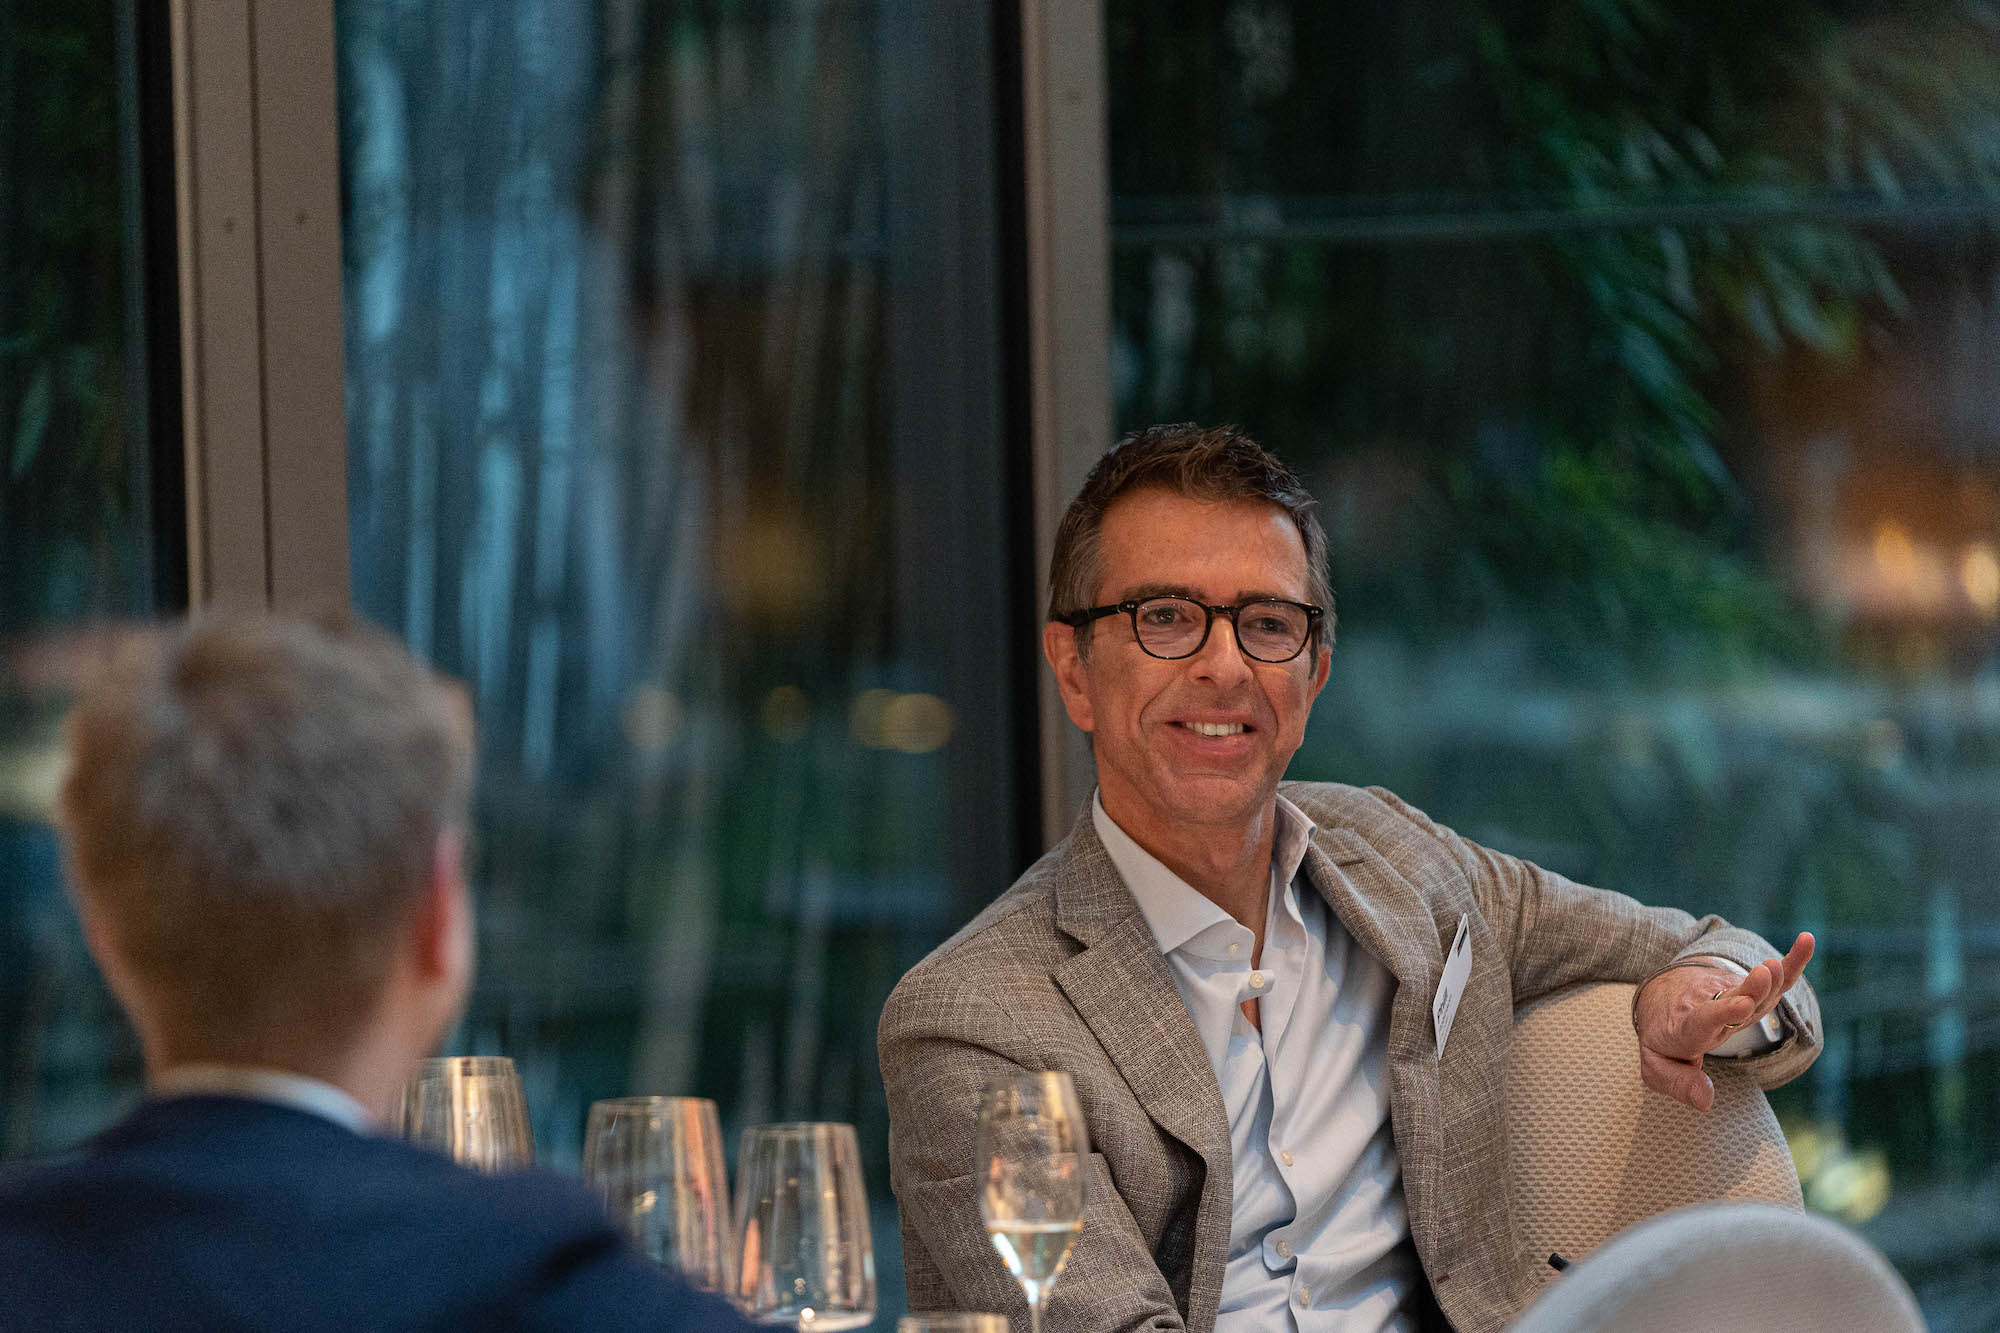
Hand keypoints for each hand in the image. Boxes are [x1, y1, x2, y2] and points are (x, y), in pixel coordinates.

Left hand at [1631, 932, 1814, 1110]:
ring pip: (1752, 989)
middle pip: (1732, 1000)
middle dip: (1749, 989)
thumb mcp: (1657, 1067)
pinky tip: (1807, 941)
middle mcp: (1710, 1009)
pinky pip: (1772, 979)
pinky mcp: (1745, 991)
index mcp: (1686, 1029)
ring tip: (1776, 965)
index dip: (1721, 1013)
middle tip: (1764, 973)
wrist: (1661, 1001)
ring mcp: (1729, 997)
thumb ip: (1679, 1084)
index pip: (1702, 1020)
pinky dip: (1790, 962)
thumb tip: (1706, 1100)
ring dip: (1768, 978)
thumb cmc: (1663, 1040)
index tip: (1740, 1005)